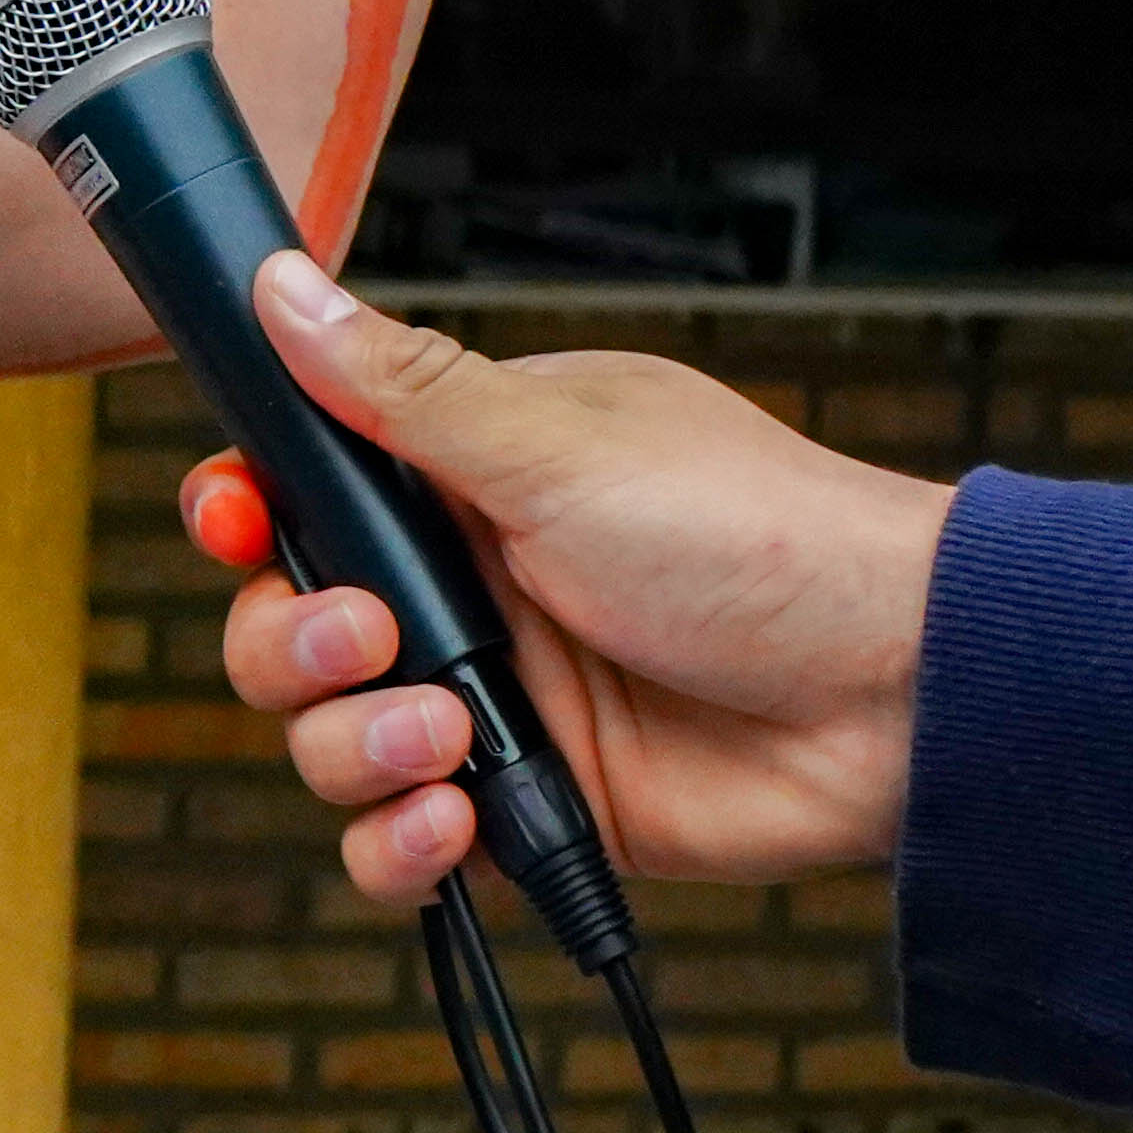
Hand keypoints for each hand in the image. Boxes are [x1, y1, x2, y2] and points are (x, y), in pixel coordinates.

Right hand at [182, 252, 946, 910]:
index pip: (302, 495)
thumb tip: (284, 287)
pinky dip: (399, 845)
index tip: (237, 527)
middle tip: (372, 638)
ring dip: (354, 748)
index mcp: (465, 481)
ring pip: (324, 743)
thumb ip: (402, 390)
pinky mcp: (527, 804)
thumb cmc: (760, 540)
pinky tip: (455, 820)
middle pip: (283, 630)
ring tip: (447, 739)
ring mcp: (494, 702)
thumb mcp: (560, 448)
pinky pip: (398, 845)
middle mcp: (468, 589)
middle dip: (292, 647)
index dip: (245, 518)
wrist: (896, 699)